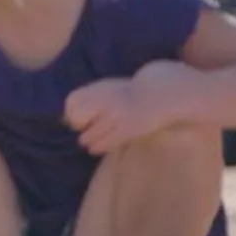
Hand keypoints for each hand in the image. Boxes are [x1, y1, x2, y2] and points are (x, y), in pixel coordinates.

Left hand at [64, 68, 181, 155]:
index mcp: (103, 87)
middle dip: (78, 125)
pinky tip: (96, 148)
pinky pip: (106, 142)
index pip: (72, 100)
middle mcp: (108, 100)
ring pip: (89, 134)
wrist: (167, 93)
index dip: (70, 111)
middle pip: (77, 118)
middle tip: (84, 128)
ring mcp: (119, 114)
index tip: (77, 116)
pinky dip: (97, 147)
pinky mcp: (129, 128)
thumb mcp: (113, 88)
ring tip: (90, 141)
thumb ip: (94, 97)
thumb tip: (68, 116)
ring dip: (87, 139)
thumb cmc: (138, 92)